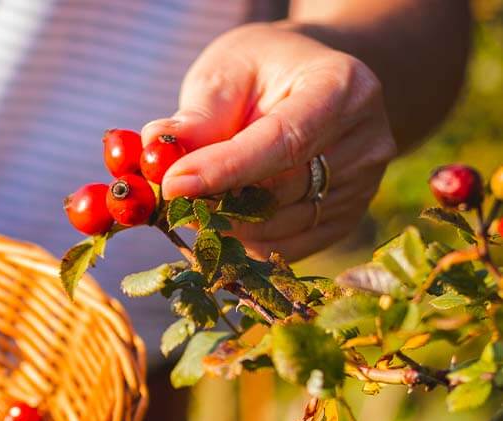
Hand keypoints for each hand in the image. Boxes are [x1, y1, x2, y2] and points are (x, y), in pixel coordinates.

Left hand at [143, 23, 396, 259]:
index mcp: (342, 88)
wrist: (310, 84)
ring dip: (225, 225)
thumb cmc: (263, 72)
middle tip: (168, 199)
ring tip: (193, 203)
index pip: (283, 141)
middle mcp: (365, 140)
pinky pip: (285, 248)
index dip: (225, 169)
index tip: (172, 185)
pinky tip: (222, 218)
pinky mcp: (344, 219)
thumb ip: (199, 114)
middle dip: (216, 200)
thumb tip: (157, 147)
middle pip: (282, 191)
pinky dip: (245, 241)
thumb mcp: (227, 71)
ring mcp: (362, 186)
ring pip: (280, 226)